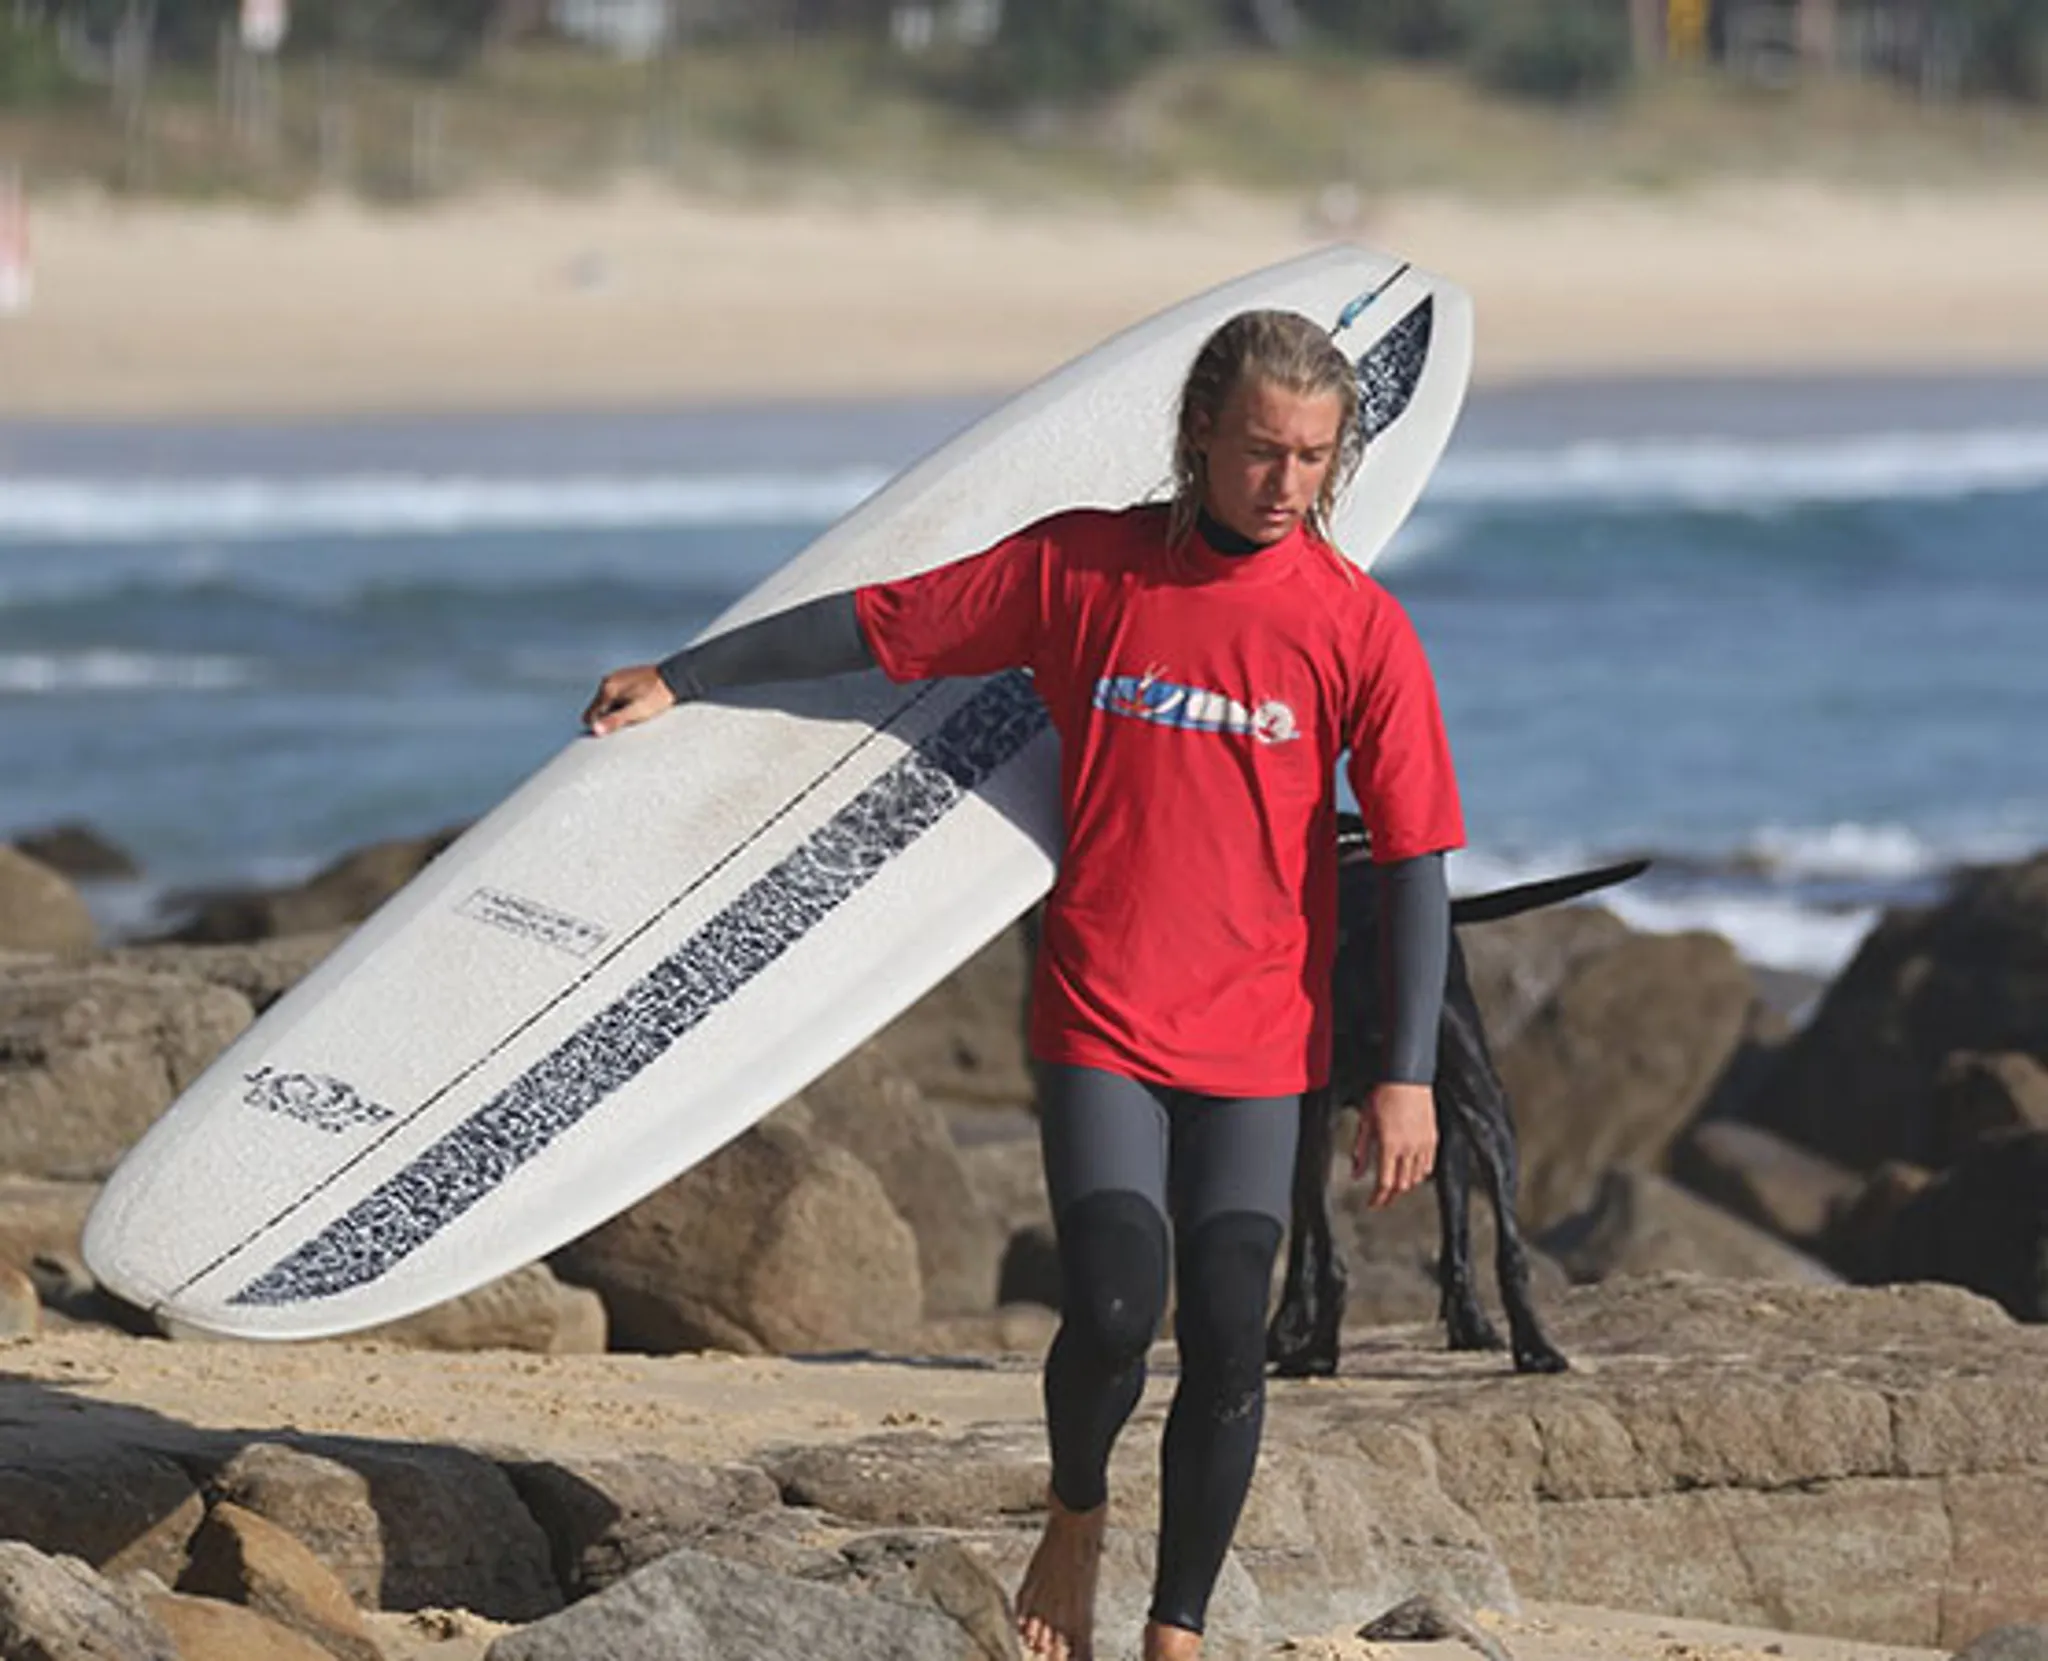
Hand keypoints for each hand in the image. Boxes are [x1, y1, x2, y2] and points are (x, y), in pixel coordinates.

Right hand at [583, 664, 675, 736]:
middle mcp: (608, 680)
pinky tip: (640, 702)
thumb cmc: (656, 697)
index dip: (600, 726)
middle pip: (599, 709)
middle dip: (610, 717)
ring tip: (638, 710)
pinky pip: (618, 694)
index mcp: (607, 689)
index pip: (590, 715)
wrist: (675, 678)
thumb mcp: (636, 712)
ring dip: (618, 710)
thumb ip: (615, 721)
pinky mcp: (626, 676)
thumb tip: (595, 730)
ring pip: (609, 702)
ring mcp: (617, 677)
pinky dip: (624, 701)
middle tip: (631, 719)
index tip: (616, 730)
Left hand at [1351, 1080, 1436, 1208]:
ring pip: (1416, 1178)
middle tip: (1382, 1200)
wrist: (1407, 1078)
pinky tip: (1412, 1174)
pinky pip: (1428, 1165)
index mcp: (1389, 1146)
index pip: (1385, 1183)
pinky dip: (1420, 1175)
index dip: (1378, 1198)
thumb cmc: (1383, 1096)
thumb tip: (1356, 1174)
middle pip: (1402, 1185)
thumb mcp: (1365, 1123)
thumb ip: (1361, 1151)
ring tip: (1395, 1188)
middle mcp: (1408, 1149)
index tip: (1372, 1204)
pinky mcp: (1432, 1139)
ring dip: (1405, 1186)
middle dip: (1391, 1197)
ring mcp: (1423, 1145)